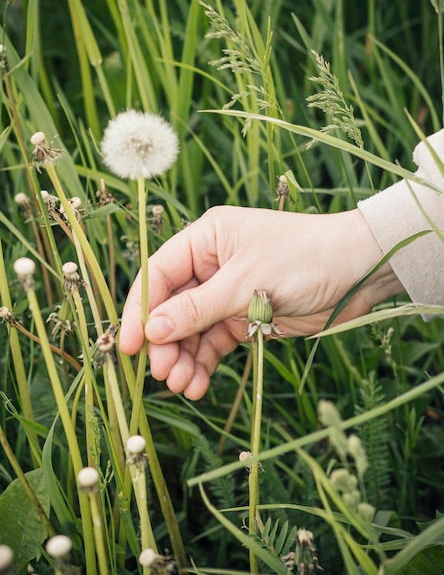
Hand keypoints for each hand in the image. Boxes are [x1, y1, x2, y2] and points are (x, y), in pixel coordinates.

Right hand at [119, 206, 402, 398]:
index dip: (139, 311)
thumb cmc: (302, 259)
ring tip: (184, 386)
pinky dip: (205, 364)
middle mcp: (210, 265)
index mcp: (205, 240)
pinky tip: (199, 385)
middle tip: (164, 374)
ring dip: (184, 358)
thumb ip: (197, 308)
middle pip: (171, 308)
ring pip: (191, 330)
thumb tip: (151, 330)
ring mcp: (227, 293)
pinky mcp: (245, 318)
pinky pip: (214, 343)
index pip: (158, 275)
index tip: (129, 346)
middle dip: (165, 342)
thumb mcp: (245, 282)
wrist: (357, 272)